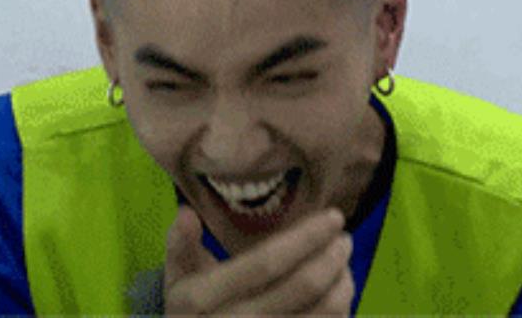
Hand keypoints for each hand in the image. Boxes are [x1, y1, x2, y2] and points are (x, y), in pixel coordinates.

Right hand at [164, 203, 354, 315]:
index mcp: (206, 298)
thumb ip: (180, 244)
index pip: (267, 263)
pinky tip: (340, 291)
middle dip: (331, 257)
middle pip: (300, 287)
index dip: (305, 238)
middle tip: (344, 236)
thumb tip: (187, 213)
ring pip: (320, 314)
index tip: (333, 216)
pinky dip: (340, 310)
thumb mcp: (177, 278)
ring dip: (342, 283)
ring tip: (344, 261)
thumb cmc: (191, 311)